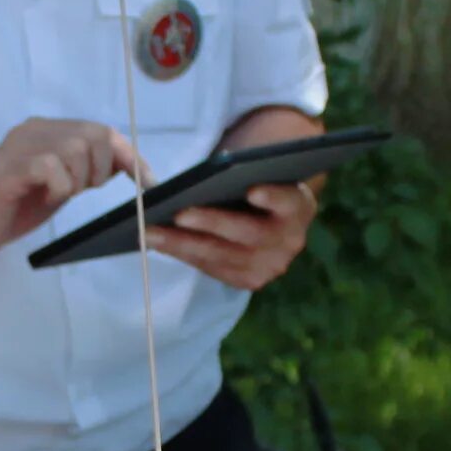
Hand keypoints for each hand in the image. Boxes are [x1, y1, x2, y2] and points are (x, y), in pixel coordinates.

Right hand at [0, 117, 140, 261]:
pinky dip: (57, 187)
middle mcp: (34, 129)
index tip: (147, 183)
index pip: (101, 131)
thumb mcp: (61, 186)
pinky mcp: (9, 168)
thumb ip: (86, 171)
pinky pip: (51, 167)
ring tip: (55, 195)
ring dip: (77, 180)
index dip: (129, 157)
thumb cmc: (14, 208)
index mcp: (46, 130)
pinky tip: (42, 197)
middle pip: (94, 136)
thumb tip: (130, 168)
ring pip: (76, 149)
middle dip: (100, 170)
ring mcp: (20, 146)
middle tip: (79, 191)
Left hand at [148, 179, 318, 290]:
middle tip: (178, 212)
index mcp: (300, 206)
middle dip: (212, 223)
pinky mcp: (250, 281)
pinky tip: (158, 243)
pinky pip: (212, 269)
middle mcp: (291, 240)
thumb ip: (246, 173)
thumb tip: (211, 170)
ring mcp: (271, 266)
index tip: (252, 190)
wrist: (272, 220)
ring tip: (151, 231)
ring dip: (183, 244)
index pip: (289, 201)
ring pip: (223, 256)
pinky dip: (183, 254)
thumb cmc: (258, 185)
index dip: (273, 197)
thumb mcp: (261, 175)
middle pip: (249, 233)